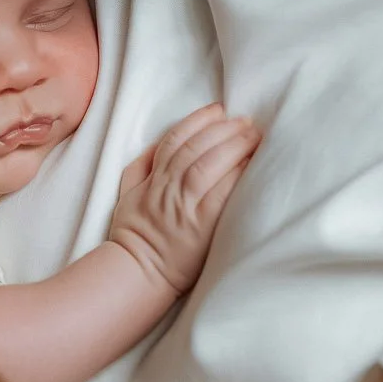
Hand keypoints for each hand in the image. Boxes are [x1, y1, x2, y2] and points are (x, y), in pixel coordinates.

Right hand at [108, 104, 259, 295]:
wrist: (137, 271)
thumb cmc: (135, 235)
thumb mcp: (128, 194)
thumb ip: (142, 165)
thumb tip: (159, 143)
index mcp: (153, 178)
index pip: (175, 140)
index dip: (198, 120)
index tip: (218, 110)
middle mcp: (168, 188)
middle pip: (195, 148)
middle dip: (223, 129)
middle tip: (246, 121)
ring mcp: (184, 207)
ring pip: (206, 165)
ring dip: (232, 146)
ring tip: (254, 136)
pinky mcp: (201, 227)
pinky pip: (219, 195)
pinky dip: (235, 176)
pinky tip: (250, 165)